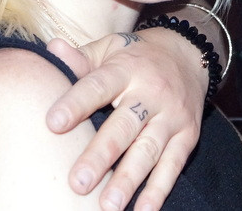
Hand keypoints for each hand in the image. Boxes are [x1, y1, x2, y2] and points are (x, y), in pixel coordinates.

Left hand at [46, 28, 207, 210]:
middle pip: (124, 126)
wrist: (189, 53)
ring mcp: (171, 116)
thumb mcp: (110, 47)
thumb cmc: (137, 56)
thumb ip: (81, 57)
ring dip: (128, 180)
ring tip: (107, 205)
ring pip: (148, 150)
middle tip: (78, 183)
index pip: (98, 86)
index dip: (76, 104)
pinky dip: (159, 191)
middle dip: (101, 156)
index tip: (52, 124)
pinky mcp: (188, 135)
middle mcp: (151, 93)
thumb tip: (51, 51)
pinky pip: (173, 166)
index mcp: (126, 69)